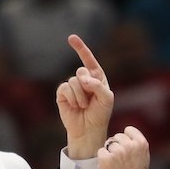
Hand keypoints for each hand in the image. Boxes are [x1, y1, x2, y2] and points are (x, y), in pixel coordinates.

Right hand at [56, 34, 113, 159]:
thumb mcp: (107, 98)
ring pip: (73, 81)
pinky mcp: (62, 94)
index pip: (88, 59)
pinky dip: (71, 97)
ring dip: (80, 96)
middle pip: (81, 70)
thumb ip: (98, 85)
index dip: (80, 48)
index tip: (71, 38)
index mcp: (96, 77)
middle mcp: (83, 80)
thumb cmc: (100, 114)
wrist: (89, 130)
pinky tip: (74, 106)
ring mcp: (72, 87)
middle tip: (90, 99)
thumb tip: (82, 79)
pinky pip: (64, 88)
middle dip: (86, 84)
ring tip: (84, 106)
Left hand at [98, 126, 155, 168]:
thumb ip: (136, 144)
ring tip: (117, 167)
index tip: (127, 149)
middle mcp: (129, 145)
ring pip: (108, 144)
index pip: (128, 130)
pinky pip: (101, 152)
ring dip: (110, 153)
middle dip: (117, 147)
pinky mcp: (105, 159)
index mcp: (141, 143)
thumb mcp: (143, 157)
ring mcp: (117, 152)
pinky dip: (103, 160)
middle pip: (117, 137)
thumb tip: (125, 133)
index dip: (126, 138)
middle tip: (122, 162)